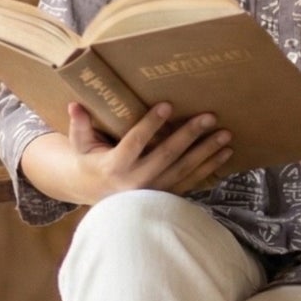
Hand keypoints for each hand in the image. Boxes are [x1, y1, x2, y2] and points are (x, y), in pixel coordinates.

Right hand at [67, 100, 232, 202]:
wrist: (98, 195)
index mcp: (114, 166)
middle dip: (189, 135)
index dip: (151, 124)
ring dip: (207, 151)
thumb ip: (79, 125)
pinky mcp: (167, 195)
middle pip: (167, 155)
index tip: (167, 105)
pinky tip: (226, 152)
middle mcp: (136, 181)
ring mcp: (154, 191)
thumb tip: (74, 104)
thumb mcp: (80, 145)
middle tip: (209, 117)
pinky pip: (192, 181)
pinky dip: (210, 167)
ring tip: (225, 134)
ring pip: (184, 169)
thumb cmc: (90, 162)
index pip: (135, 142)